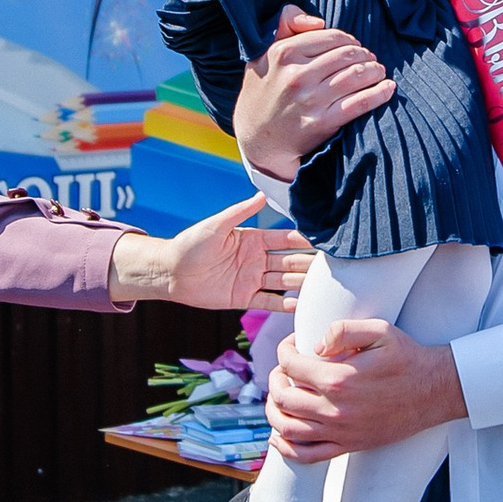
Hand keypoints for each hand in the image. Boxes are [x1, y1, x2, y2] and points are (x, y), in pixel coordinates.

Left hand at [110, 195, 310, 313]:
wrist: (170, 272)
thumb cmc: (190, 244)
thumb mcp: (216, 225)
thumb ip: (240, 212)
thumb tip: (262, 196)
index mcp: (252, 239)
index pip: (284, 240)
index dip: (304, 241)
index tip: (324, 242)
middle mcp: (256, 259)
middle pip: (289, 261)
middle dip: (309, 263)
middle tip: (332, 267)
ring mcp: (251, 279)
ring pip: (283, 281)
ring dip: (301, 283)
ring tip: (322, 287)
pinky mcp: (243, 297)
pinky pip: (268, 301)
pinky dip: (283, 304)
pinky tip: (300, 305)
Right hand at [230, 5, 394, 178]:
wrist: (257, 138)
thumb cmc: (264, 91)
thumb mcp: (263, 53)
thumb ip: (286, 24)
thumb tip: (318, 21)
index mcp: (283, 53)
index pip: (331, 37)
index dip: (349, 40)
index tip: (354, 47)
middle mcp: (296, 76)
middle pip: (347, 55)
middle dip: (365, 55)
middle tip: (370, 59)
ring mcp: (311, 100)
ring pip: (357, 76)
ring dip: (375, 71)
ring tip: (378, 71)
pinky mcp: (323, 123)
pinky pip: (360, 103)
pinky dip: (380, 93)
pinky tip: (388, 88)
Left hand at [267, 317, 466, 458]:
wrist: (435, 391)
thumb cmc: (408, 358)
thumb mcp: (380, 331)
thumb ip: (343, 330)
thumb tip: (314, 345)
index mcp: (339, 378)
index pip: (291, 365)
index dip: (284, 350)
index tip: (291, 345)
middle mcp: (335, 409)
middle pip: (283, 397)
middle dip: (275, 379)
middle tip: (282, 369)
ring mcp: (340, 431)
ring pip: (288, 428)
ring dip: (274, 411)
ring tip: (278, 396)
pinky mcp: (348, 445)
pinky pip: (307, 455)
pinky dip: (286, 448)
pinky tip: (279, 436)